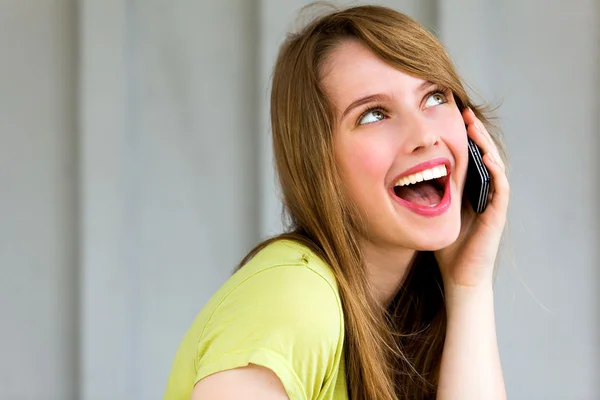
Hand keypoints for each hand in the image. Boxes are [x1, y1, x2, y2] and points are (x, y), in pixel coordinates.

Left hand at [434, 108, 509, 287]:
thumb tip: (403, 175)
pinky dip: (496, 170)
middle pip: (484, 156)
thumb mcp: (433, 214)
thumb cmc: (446, 248)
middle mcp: (484, 193)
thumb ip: (427, 195)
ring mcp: (493, 203)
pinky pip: (501, 188)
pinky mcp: (497, 215)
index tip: (452, 117)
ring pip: (495, 166)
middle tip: (465, 113)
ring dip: (487, 145)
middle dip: (476, 134)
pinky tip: (487, 157)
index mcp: (469, 192)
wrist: (459, 277)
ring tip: (475, 127)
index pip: (470, 158)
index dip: (464, 138)